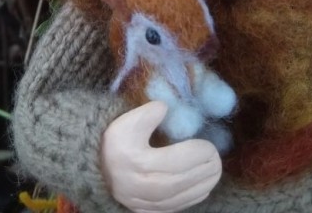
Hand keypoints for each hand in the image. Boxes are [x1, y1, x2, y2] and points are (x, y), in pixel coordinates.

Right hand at [101, 101, 221, 212]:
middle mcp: (134, 185)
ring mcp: (137, 201)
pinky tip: (203, 190)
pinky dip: (188, 201)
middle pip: (174, 183)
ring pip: (173, 200)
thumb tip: (166, 108)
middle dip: (200, 173)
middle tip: (218, 160)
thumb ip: (147, 113)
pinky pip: (168, 210)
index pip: (170, 162)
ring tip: (215, 174)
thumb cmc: (115, 138)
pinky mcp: (140, 210)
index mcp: (132, 160)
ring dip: (199, 187)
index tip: (209, 145)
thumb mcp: (126, 119)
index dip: (193, 155)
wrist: (93, 163)